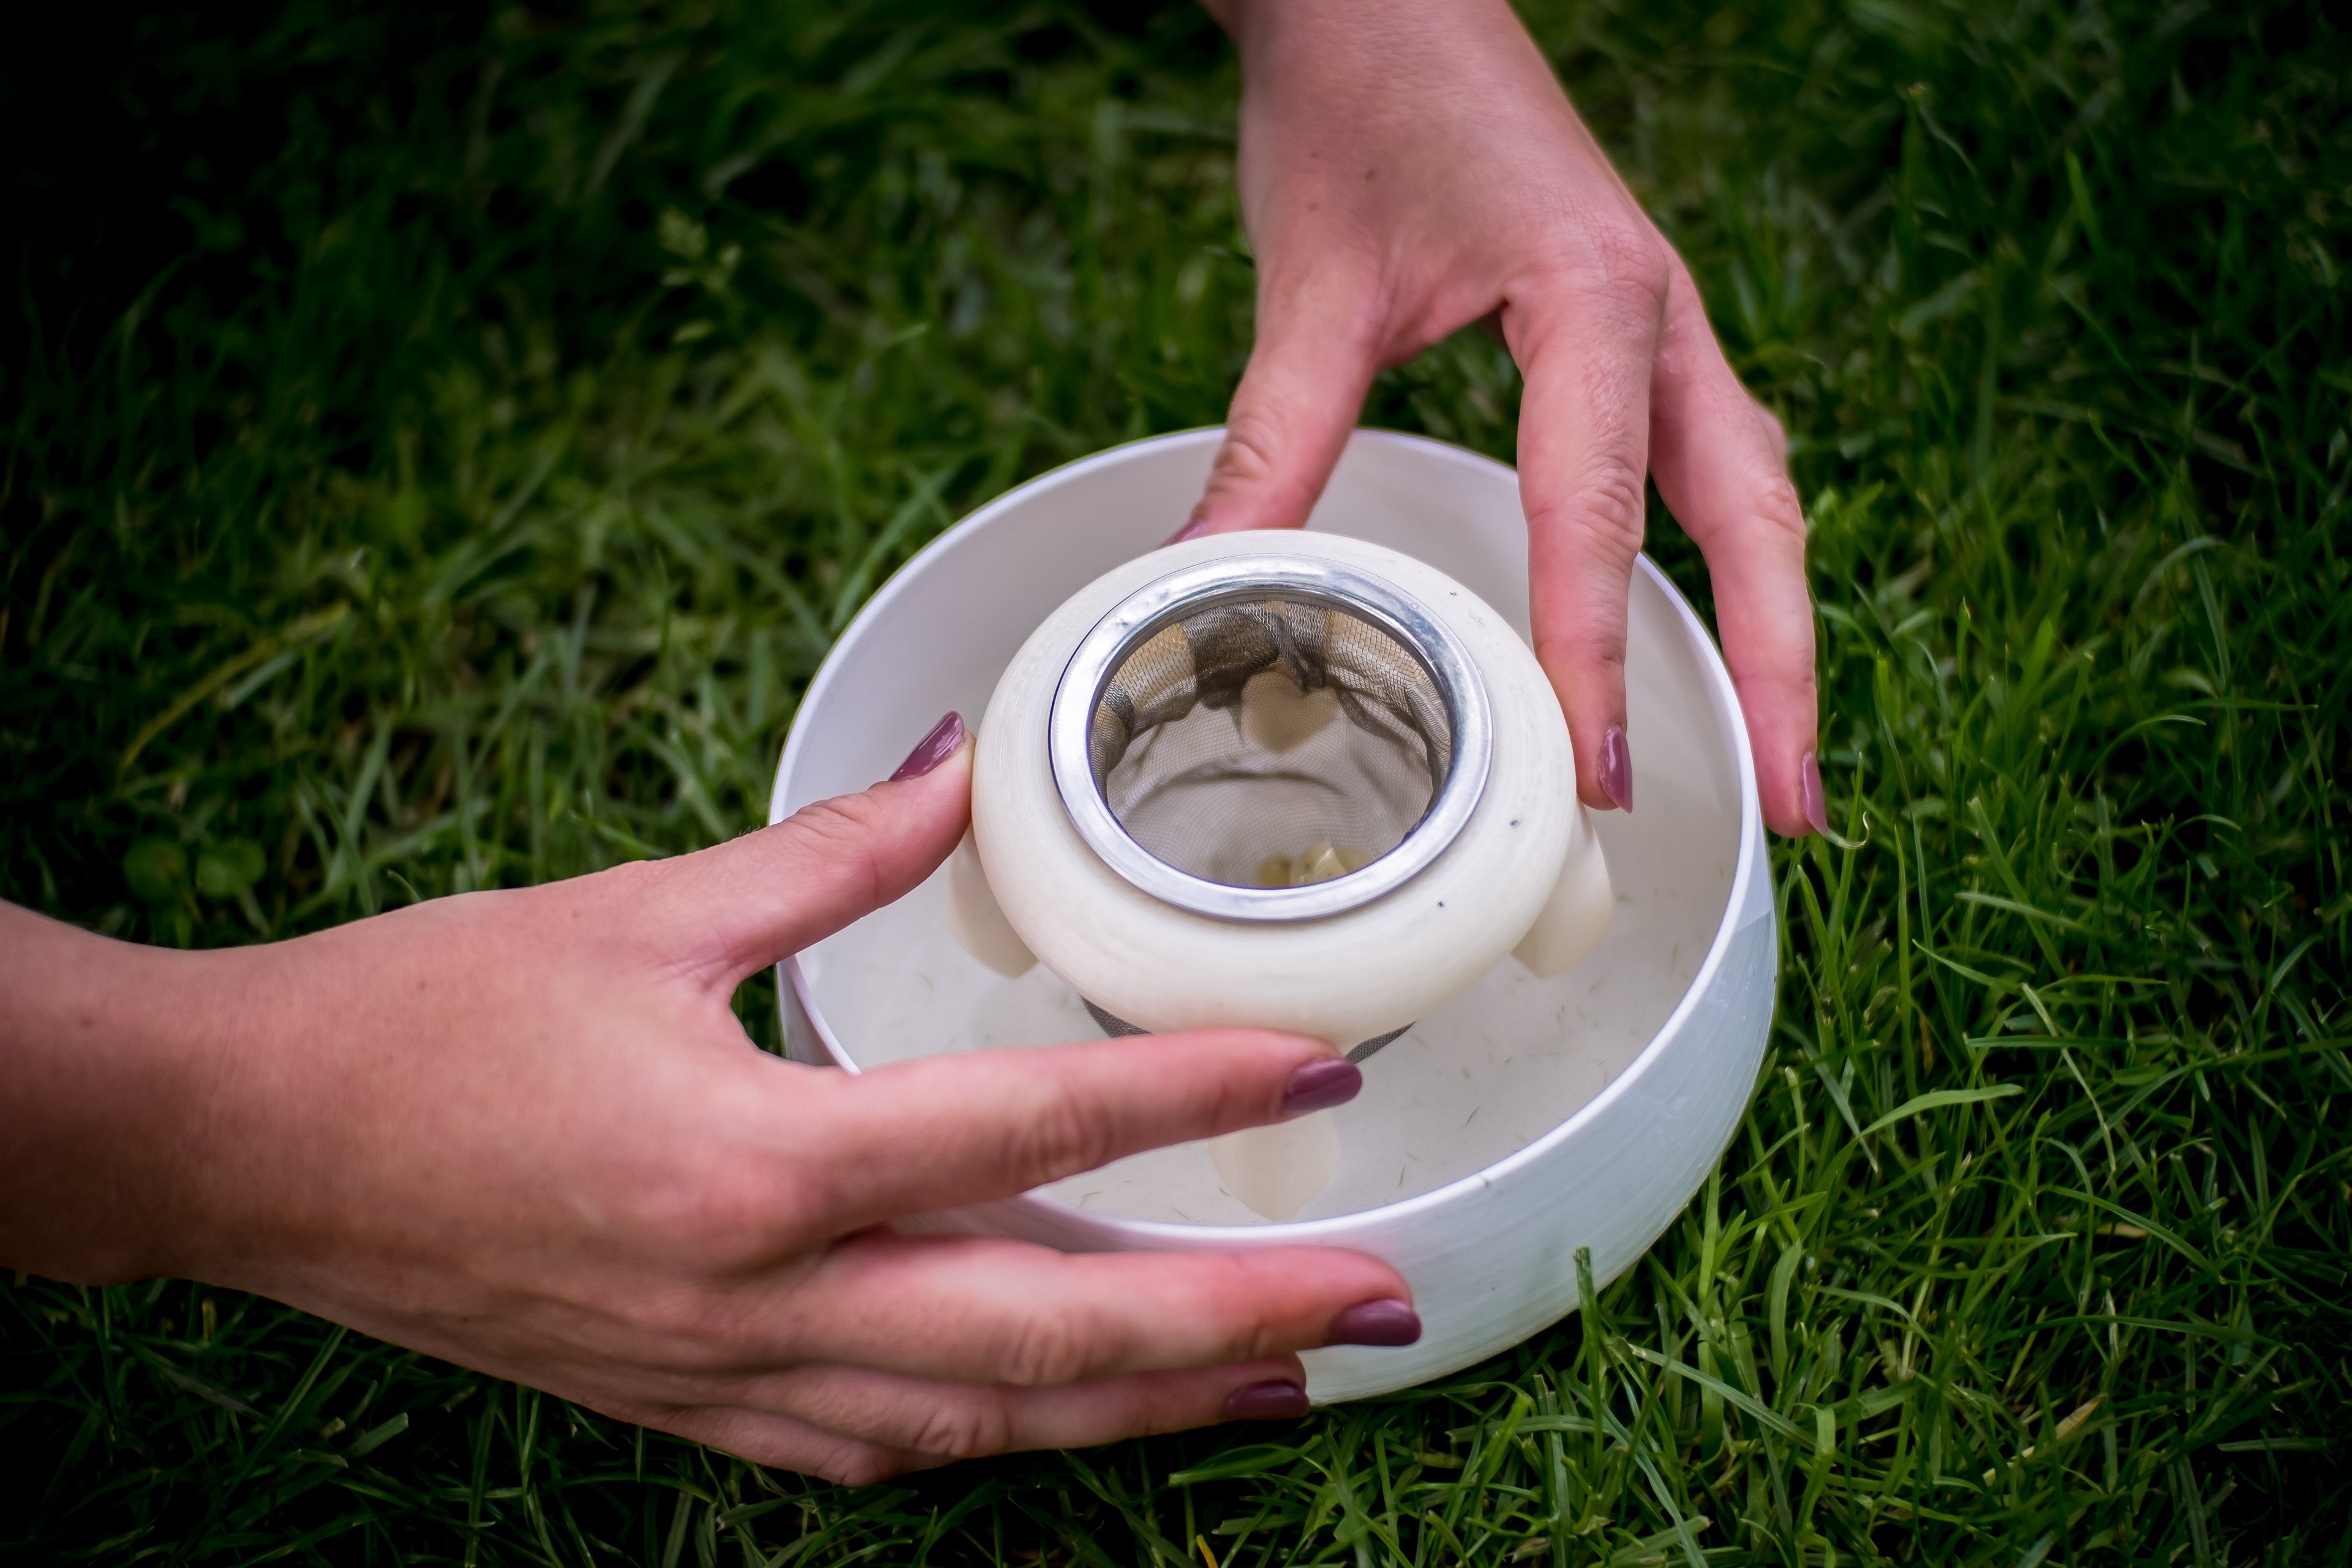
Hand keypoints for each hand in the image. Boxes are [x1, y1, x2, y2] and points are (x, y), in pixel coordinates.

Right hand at [0, 715, 1413, 1483]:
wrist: (249, 1151)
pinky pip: (886, 1452)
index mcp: (750, 1159)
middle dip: (1237, 1328)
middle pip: (1049, 1334)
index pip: (1026, 1134)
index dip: (1196, 1097)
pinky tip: (1082, 1416)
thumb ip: (832, 856)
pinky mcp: (693, 1417)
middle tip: (1385, 1303)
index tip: (1326, 1070)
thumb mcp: (639, 912)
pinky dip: (1006, 1436)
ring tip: (1289, 1381)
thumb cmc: (426, 1020)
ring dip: (1151, 1409)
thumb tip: (959, 766)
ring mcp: (727, 1384)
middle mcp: (758, 1302)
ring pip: (989, 1419)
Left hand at [1188, 0, 1822, 835]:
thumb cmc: (1357, 106)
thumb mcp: (1314, 287)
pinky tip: (1712, 637)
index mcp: (1592, 296)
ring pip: (1754, 494)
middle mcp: (1659, 315)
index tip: (1597, 772)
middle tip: (1789, 809)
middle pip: (1752, 515)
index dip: (1598, 652)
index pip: (1597, 511)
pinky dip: (1727, 562)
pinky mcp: (1638, 335)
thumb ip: (1275, 443)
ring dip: (1774, 623)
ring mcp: (1664, 325)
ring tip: (1783, 759)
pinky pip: (1708, 464)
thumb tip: (1203, 584)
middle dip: (1776, 666)